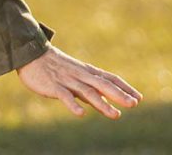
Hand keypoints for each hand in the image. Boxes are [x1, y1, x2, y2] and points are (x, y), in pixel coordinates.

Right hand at [16, 47, 141, 118]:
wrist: (32, 55)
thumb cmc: (56, 67)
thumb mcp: (76, 76)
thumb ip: (90, 89)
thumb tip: (106, 102)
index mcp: (87, 72)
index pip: (110, 78)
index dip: (125, 88)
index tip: (139, 98)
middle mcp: (81, 75)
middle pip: (103, 85)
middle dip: (119, 95)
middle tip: (134, 104)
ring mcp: (68, 81)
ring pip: (88, 92)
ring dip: (103, 104)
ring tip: (115, 115)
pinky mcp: (54, 86)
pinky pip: (65, 96)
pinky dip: (73, 105)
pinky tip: (81, 114)